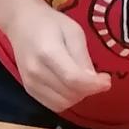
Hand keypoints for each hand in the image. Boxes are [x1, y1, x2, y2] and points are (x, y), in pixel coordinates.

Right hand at [1, 0, 110, 114]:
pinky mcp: (29, 90)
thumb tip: (95, 81)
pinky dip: (65, 100)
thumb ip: (83, 57)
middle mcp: (36, 72)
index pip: (74, 79)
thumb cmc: (50, 23)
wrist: (21, 24)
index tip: (106, 80)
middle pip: (70, 94)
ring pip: (63, 103)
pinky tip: (68, 86)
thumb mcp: (73, 32)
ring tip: (80, 81)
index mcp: (48, 52)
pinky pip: (53, 105)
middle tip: (94, 77)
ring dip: (77, 96)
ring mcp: (30, 83)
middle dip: (88, 89)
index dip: (95, 85)